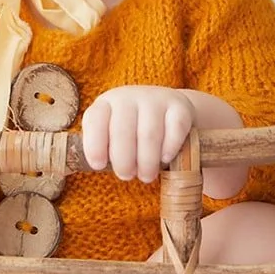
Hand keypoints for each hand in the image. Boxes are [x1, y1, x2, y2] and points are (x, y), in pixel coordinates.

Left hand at [81, 86, 195, 182]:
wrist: (169, 108)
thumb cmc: (133, 129)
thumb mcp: (112, 133)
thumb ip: (103, 147)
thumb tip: (98, 167)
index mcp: (106, 104)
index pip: (95, 120)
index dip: (94, 145)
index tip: (99, 166)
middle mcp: (129, 97)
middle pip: (123, 131)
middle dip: (123, 160)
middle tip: (126, 176)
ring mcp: (155, 99)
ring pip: (149, 134)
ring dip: (146, 161)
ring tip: (146, 176)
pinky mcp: (180, 106)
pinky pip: (175, 129)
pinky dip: (169, 148)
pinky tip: (165, 159)